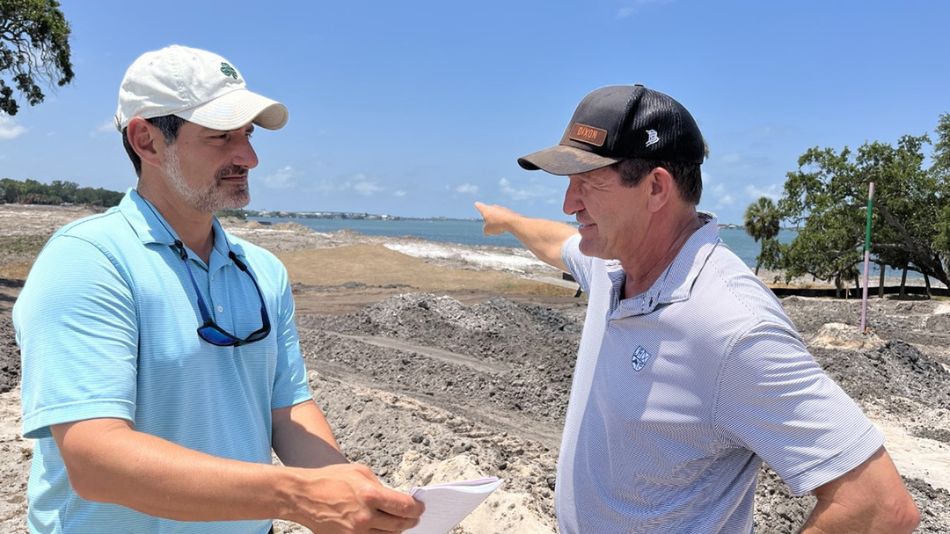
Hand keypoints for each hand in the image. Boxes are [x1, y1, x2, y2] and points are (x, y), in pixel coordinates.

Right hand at [289, 463, 423, 532]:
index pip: (404, 507)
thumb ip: (380, 485)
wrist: (303, 496)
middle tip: (414, 516)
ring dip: (397, 530)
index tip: (420, 507)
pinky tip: (383, 528)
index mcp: (370, 495)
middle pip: (400, 525)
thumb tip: (394, 498)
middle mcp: (365, 516)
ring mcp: (356, 532)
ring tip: (399, 522)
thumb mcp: (360, 472)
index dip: (417, 508)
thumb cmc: (330, 479)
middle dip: (411, 520)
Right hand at [474, 201, 517, 235]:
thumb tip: (487, 230)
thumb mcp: (487, 230)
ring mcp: (501, 208)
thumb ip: (485, 230)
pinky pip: (503, 218)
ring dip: (496, 221)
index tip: (476, 205)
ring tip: (499, 228)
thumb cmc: (497, 225)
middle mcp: (493, 207)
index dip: (477, 206)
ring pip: (496, 215)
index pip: (479, 205)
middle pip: (488, 211)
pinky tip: (505, 227)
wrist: (512, 222)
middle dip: (488, 217)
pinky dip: (503, 222)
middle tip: (488, 224)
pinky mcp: (508, 212)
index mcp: (485, 209)